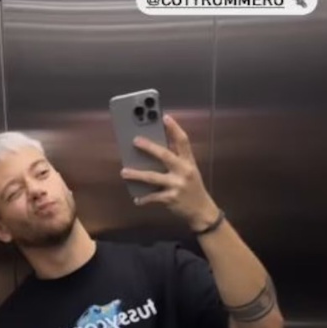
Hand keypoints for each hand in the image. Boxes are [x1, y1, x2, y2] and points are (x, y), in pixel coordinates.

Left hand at [122, 114, 218, 229]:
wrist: (201, 210)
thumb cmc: (192, 188)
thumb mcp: (190, 170)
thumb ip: (177, 158)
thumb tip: (157, 147)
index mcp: (189, 162)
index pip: (183, 141)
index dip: (174, 128)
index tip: (165, 117)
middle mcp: (184, 171)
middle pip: (165, 155)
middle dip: (149, 147)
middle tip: (135, 140)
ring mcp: (177, 185)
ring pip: (153, 177)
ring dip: (137, 174)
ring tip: (124, 172)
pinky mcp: (171, 199)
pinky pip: (153, 197)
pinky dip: (144, 198)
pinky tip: (137, 199)